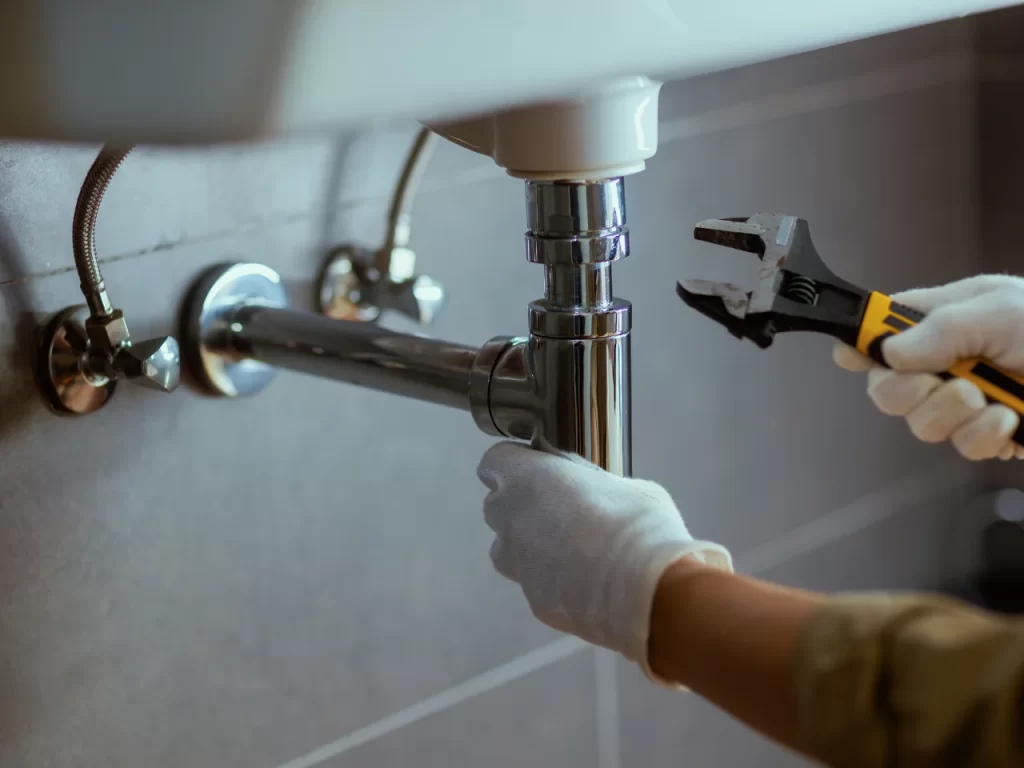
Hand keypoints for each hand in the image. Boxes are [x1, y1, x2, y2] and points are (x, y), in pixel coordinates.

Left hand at [477, 442, 730, 677]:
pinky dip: (555, 580)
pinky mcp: (536, 603)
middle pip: (496, 507)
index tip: (535, 467)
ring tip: (573, 548)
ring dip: (529, 545)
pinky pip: (536, 584)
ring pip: (509, 550)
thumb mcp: (626, 485)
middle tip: (559, 507)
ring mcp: (519, 566)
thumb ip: (598, 487)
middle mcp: (511, 522)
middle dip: (519, 505)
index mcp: (526, 480)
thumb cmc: (637, 524)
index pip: (495, 462)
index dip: (514, 464)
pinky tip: (589, 582)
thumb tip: (603, 496)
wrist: (645, 593)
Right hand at [833, 274, 1023, 459]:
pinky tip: (1010, 421)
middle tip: (945, 383)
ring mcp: (965, 402)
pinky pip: (963, 447)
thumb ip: (940, 328)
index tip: (852, 356)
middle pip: (887, 388)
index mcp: (940, 319)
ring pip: (920, 424)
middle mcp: (946, 362)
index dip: (858, 344)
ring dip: (954, 415)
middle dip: (910, 392)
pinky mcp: (989, 435)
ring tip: (992, 400)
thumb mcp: (1001, 310)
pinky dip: (985, 436)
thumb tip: (889, 351)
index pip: (879, 330)